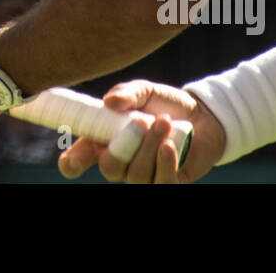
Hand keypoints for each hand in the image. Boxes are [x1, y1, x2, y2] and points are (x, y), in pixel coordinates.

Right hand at [57, 79, 226, 182]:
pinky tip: (168, 146)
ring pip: (136, 176)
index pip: (79, 159)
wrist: (203, 115)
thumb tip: (110, 102)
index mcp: (104, 141)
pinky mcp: (168, 183)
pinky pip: (160, 184)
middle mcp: (121, 163)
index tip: (74, 158)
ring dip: (149, 149)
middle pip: (110, 169)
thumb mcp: (145, 91)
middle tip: (141, 122)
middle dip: (123, 148)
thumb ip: (126, 93)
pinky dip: (164, 164)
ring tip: (163, 123)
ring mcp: (144, 176)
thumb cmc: (164, 104)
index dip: (72, 162)